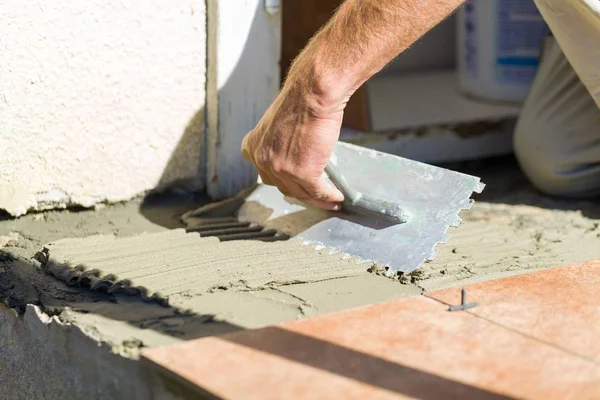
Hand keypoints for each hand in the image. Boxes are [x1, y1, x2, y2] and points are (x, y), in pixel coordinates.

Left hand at [241, 82, 344, 210]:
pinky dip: (328, 196)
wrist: (312, 95)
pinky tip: (337, 196)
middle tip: (313, 194)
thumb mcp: (277, 120)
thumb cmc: (301, 100)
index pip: (263, 171)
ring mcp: (282, 169)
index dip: (278, 178)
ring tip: (330, 201)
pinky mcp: (303, 174)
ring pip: (300, 193)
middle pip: (283, 186)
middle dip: (300, 192)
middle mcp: (263, 160)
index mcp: (254, 146)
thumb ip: (279, 139)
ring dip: (317, 200)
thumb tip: (294, 150)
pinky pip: (317, 191)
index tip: (289, 181)